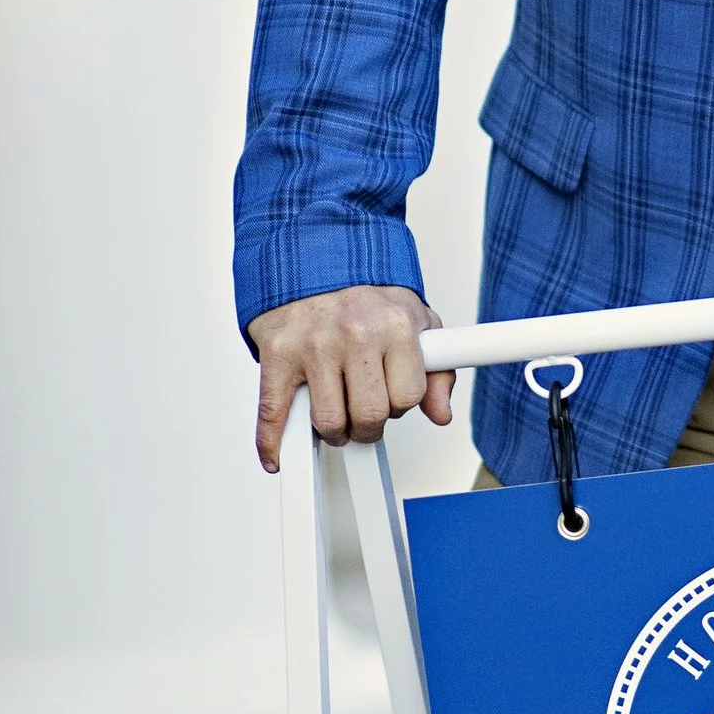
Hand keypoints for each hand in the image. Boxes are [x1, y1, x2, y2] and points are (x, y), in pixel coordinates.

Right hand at [249, 285, 452, 471]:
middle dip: (369, 425)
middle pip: (369, 415)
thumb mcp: (415, 321)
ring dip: (333, 431)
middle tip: (362, 413)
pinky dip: (273, 443)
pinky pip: (274, 412)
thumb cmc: (366, 295)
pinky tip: (279, 456)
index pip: (408, 397)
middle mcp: (354, 334)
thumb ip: (436, 370)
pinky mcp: (278, 354)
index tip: (391, 398)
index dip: (400, 405)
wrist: (315, 257)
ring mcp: (312, 345)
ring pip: (327, 422)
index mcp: (394, 326)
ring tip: (335, 416)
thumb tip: (440, 414)